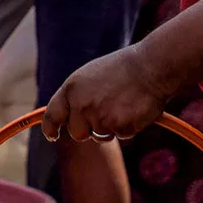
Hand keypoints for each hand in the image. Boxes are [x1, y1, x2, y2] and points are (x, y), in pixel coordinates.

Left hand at [41, 46, 171, 143]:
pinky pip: (122, 135)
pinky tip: (135, 108)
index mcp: (71, 90)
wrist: (152, 66)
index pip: (52, 116)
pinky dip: (129, 126)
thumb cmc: (122, 69)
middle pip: (77, 133)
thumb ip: (75, 97)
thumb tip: (67, 118)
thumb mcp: (88, 77)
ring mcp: (100, 117)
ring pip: (100, 136)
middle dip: (89, 129)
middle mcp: (81, 106)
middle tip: (105, 112)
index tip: (52, 136)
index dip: (50, 129)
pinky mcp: (120, 126)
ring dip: (111, 127)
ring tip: (123, 104)